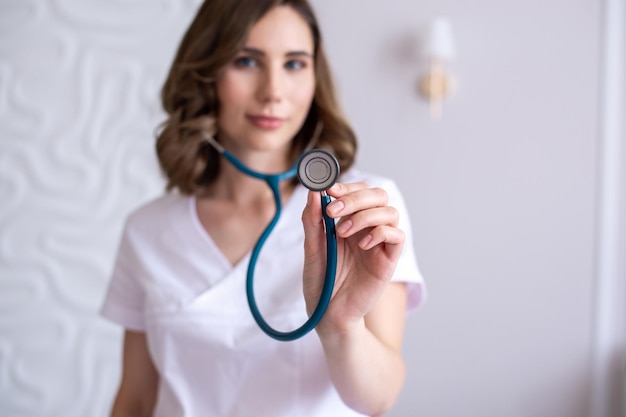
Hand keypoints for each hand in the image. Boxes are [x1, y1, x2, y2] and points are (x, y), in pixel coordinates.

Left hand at [301, 182, 404, 333]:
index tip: (328, 190)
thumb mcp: (312, 248)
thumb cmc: (321, 282)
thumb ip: (313, 220)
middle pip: (378, 195)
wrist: (328, 314)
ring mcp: (379, 243)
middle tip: (332, 211)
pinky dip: (380, 232)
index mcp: (349, 221)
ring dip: (364, 215)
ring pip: (389, 211)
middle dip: (355, 197)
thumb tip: (313, 191)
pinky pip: (397, 235)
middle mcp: (367, 228)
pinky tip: (362, 244)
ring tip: (342, 232)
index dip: (347, 186)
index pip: (358, 191)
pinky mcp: (389, 259)